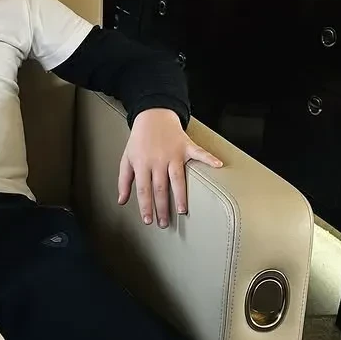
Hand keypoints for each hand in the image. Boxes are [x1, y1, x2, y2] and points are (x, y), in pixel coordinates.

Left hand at [117, 108, 221, 227]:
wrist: (152, 116)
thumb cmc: (139, 140)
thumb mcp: (126, 159)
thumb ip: (124, 181)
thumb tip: (122, 201)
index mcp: (142, 164)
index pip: (143, 190)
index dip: (146, 206)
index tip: (148, 221)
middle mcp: (158, 161)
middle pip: (160, 188)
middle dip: (162, 207)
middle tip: (164, 223)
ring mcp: (173, 154)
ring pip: (178, 178)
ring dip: (180, 195)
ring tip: (182, 211)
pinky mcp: (186, 146)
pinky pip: (199, 153)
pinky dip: (209, 158)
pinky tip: (218, 166)